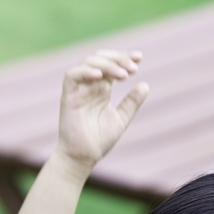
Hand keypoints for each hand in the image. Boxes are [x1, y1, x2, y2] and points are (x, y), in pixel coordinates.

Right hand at [56, 50, 148, 169]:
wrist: (84, 156)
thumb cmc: (99, 139)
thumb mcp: (121, 118)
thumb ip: (132, 102)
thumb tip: (145, 85)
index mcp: (102, 88)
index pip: (112, 64)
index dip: (124, 56)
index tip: (140, 57)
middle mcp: (90, 85)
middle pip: (100, 58)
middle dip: (118, 58)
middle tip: (134, 68)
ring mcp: (78, 89)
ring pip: (89, 63)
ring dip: (107, 65)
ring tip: (124, 75)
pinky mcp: (68, 96)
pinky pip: (72, 76)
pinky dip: (85, 71)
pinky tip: (101, 76)